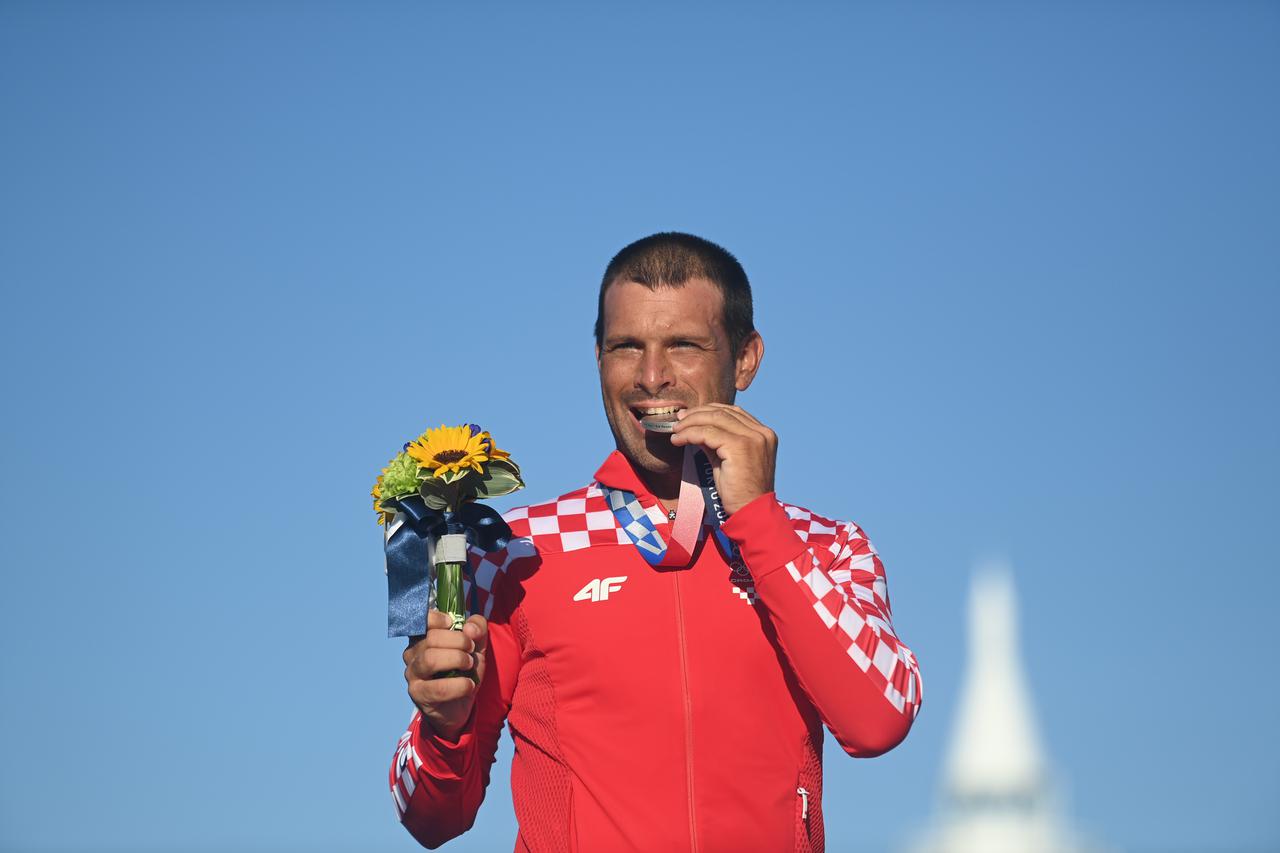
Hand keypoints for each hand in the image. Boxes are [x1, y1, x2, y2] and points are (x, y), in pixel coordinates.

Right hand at [403, 611, 487, 740]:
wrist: (460, 706)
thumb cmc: (463, 672)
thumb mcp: (476, 648)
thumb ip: (478, 630)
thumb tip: (470, 627)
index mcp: (424, 637)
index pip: (423, 619)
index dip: (440, 619)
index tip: (454, 625)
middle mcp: (413, 653)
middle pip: (432, 638)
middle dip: (459, 641)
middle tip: (471, 651)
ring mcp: (412, 673)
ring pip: (431, 659)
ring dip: (457, 660)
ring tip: (469, 665)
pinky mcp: (418, 694)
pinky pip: (438, 687)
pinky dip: (459, 685)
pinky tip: (469, 685)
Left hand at [669, 403, 776, 514]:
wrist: (751, 512)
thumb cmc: (739, 491)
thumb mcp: (728, 459)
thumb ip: (717, 441)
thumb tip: (696, 428)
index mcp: (764, 433)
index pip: (733, 412)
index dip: (708, 410)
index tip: (689, 416)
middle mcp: (762, 432)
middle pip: (723, 411)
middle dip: (697, 414)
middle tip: (678, 420)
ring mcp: (753, 438)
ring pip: (714, 419)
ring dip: (690, 423)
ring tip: (675, 431)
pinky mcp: (740, 447)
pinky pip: (708, 433)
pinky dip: (690, 434)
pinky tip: (679, 440)